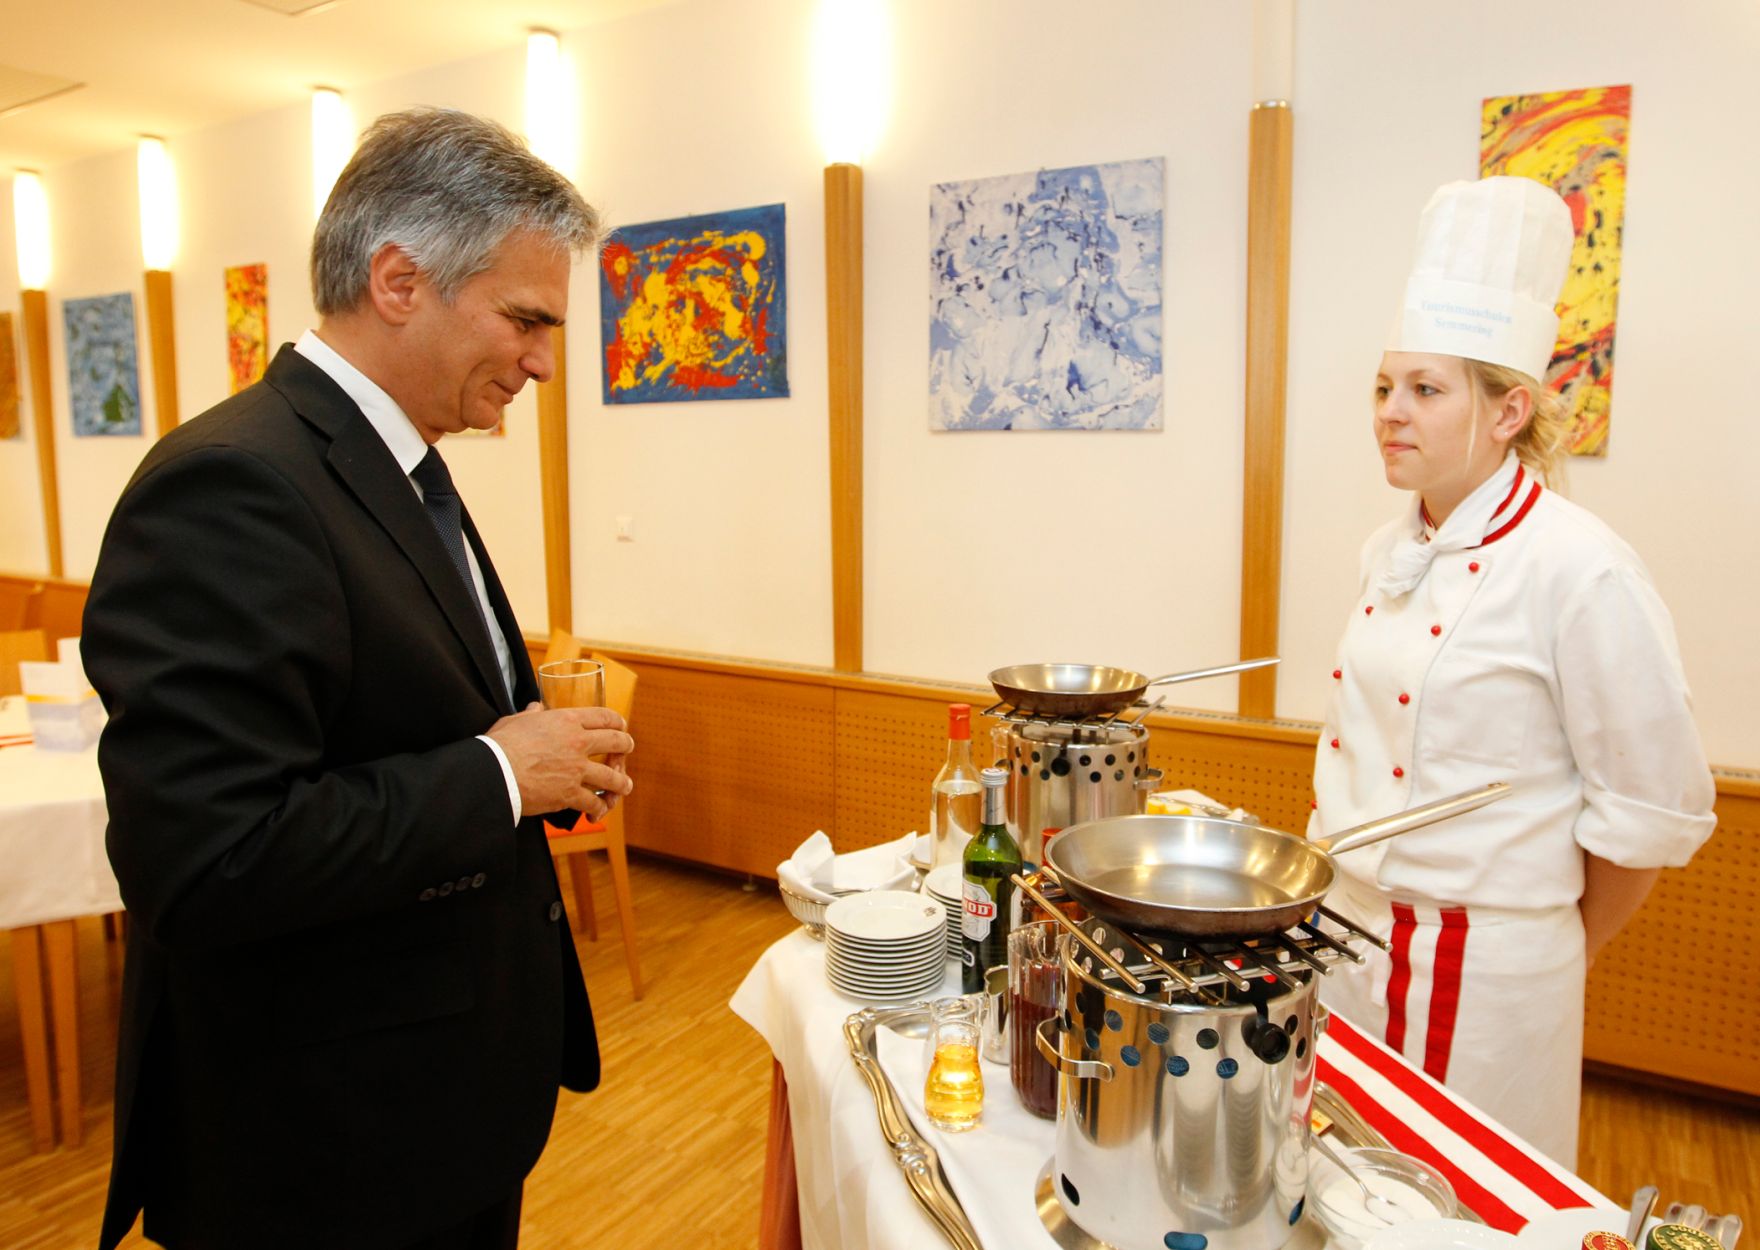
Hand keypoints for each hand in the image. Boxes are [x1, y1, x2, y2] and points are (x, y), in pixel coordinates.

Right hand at [486, 703, 633, 818]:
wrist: (494, 773)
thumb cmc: (500, 745)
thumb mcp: (515, 721)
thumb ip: (531, 714)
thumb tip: (535, 707)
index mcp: (567, 721)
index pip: (603, 716)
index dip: (616, 721)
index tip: (620, 726)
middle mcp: (578, 743)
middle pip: (616, 742)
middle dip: (626, 747)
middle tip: (626, 751)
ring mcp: (576, 769)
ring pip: (612, 777)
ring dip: (621, 783)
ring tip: (624, 787)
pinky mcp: (570, 793)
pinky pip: (593, 802)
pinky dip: (598, 809)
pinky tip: (596, 813)